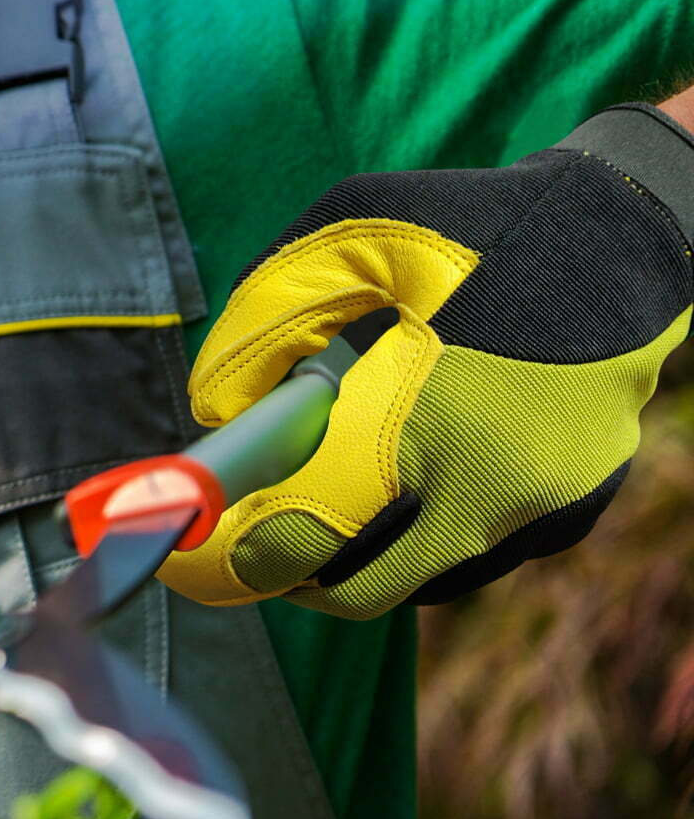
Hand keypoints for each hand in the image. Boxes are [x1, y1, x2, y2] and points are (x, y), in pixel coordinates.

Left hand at [162, 104, 693, 619]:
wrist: (627, 233)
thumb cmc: (474, 228)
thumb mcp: (347, 236)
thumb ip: (265, 320)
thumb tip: (215, 410)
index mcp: (433, 429)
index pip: (309, 542)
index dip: (238, 557)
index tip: (191, 553)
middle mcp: (493, 493)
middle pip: (359, 590)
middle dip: (291, 576)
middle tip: (248, 545)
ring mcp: (541, 515)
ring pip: (419, 582)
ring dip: (360, 558)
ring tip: (319, 506)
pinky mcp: (572, 517)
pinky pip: (474, 558)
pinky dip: (424, 538)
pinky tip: (403, 484)